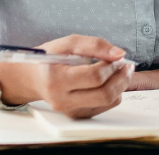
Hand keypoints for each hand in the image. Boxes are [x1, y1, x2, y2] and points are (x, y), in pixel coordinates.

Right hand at [0, 34, 133, 118]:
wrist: (32, 78)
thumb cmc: (50, 58)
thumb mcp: (68, 43)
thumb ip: (95, 45)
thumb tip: (119, 54)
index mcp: (57, 80)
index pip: (94, 77)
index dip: (112, 65)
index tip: (118, 57)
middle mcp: (62, 100)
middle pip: (104, 94)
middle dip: (122, 78)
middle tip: (126, 65)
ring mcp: (70, 110)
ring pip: (108, 102)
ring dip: (120, 85)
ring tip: (119, 71)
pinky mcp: (77, 115)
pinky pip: (104, 106)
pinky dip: (112, 93)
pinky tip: (108, 81)